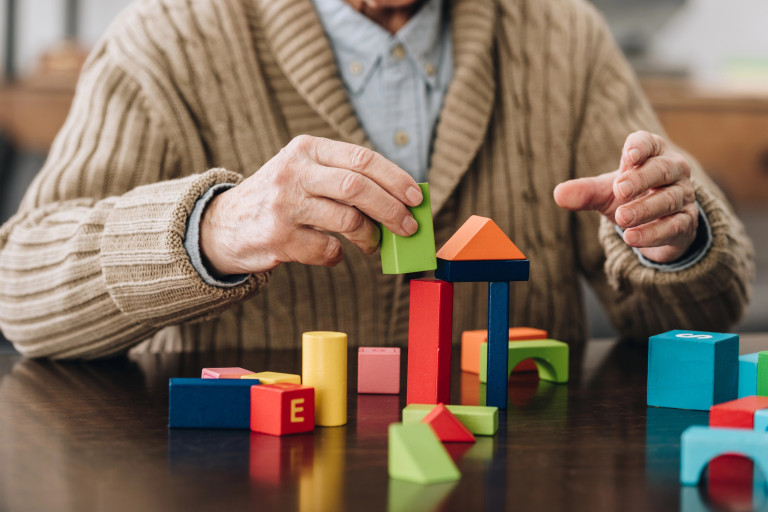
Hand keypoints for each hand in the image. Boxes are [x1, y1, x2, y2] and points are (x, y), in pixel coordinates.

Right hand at [199, 135, 422, 275]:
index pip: (362, 158)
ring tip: (372, 244)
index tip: (416, 197)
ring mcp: (285, 205)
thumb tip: (399, 199)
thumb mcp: (303, 172)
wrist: (224, 224)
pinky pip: (328, 250)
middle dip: (392, 209)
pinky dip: (338, 255)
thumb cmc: (280, 197)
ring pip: (348, 220)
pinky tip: (331, 252)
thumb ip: (343, 178)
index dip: (395, 179)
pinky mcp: (279, 238)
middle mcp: (294, 172)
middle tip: (408, 227)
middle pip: (358, 187)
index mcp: (306, 149)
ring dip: (370, 237)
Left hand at [553, 131, 697, 262]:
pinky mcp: (686, 223)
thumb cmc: (630, 197)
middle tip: (619, 190)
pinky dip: (653, 233)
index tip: (629, 156)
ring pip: (669, 199)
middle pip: (662, 169)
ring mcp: (683, 197)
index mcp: (653, 154)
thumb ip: (584, 192)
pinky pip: (674, 226)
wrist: (656, 225)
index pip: (650, 142)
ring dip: (644, 209)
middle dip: (641, 179)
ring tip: (621, 219)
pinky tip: (631, 238)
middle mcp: (673, 171)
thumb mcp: (605, 193)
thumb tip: (558, 194)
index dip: (641, 146)